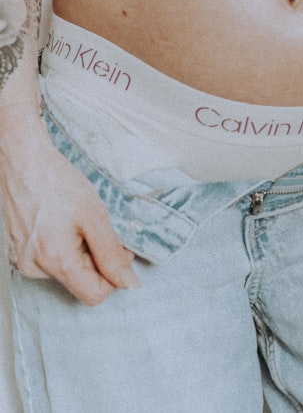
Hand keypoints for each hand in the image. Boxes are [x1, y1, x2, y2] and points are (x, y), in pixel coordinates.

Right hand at [0, 115, 139, 305]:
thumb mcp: (95, 218)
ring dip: (80, 252)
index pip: (95, 295)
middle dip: (97, 261)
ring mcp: (23, 261)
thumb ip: (112, 255)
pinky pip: (51, 262)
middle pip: (81, 282)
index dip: (114, 275)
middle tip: (97, 230)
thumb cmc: (59, 184)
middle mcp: (34, 268)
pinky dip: (64, 248)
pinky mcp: (18, 253)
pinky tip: (62, 224)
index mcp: (55, 261)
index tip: (119, 250)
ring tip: (76, 223)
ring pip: (67, 271)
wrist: (25, 162)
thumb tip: (130, 284)